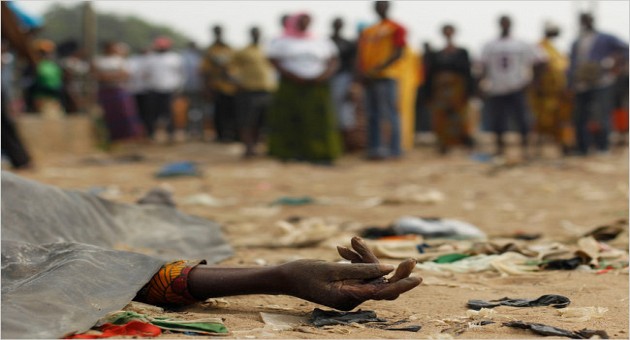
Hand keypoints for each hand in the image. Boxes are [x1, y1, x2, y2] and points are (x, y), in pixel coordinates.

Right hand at [280, 237, 420, 310]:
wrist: (284, 278)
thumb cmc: (304, 273)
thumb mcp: (331, 269)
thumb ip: (360, 269)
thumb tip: (387, 268)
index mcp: (349, 298)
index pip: (381, 292)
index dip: (401, 284)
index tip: (418, 277)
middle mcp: (353, 299)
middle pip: (382, 286)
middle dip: (395, 272)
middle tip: (412, 260)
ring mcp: (351, 293)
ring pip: (371, 275)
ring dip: (365, 258)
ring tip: (352, 242)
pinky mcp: (347, 286)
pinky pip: (361, 272)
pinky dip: (356, 260)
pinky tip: (343, 249)